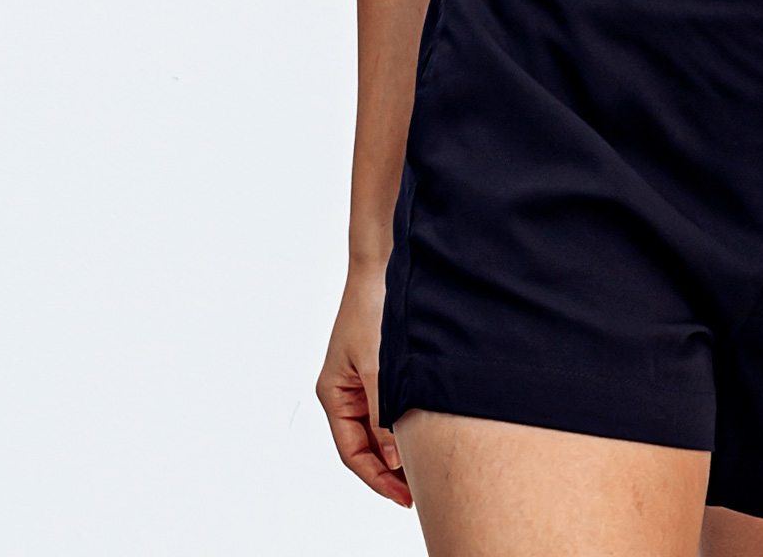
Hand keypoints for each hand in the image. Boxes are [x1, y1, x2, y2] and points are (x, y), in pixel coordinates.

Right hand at [316, 269, 412, 506]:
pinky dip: (407, 423)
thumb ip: (384, 412)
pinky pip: (393, 407)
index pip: (353, 452)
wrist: (384, 264)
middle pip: (368, 445)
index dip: (377, 479)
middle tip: (421, 493)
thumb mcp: (379, 366)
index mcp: (334, 395)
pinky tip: (428, 433)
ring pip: (382, 428)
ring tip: (428, 471)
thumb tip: (394, 457)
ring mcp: (365, 380)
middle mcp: (347, 392)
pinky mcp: (383, 368)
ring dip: (401, 449)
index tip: (403, 497)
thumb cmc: (373, 309)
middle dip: (391, 470)